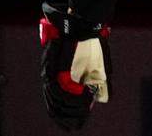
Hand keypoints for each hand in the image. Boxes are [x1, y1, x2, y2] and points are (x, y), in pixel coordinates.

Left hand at [39, 2, 111, 130]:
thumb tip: (102, 99)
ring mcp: (50, 74)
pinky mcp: (53, 70)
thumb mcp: (97, 66)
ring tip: (88, 104)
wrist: (87, 26)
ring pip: (58, 102)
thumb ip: (99, 82)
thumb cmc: (92, 44)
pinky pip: (60, 92)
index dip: (63, 119)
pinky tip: (86, 96)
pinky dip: (75, 98)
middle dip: (68, 118)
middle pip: (54, 108)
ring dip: (75, 108)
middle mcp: (50, 77)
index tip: (74, 126)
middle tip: (80, 123)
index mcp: (58, 77)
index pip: (55, 105)